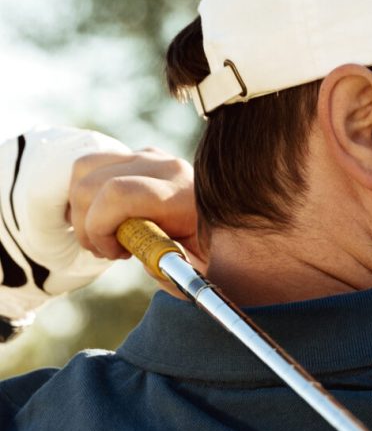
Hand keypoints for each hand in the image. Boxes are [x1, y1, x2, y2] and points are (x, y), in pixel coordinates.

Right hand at [68, 146, 203, 276]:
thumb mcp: (200, 274)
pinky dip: (85, 195)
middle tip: (108, 252)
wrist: (233, 227)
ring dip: (81, 208)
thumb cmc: (215, 255)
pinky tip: (105, 219)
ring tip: (104, 236)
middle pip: (91, 183)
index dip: (98, 227)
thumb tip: (147, 261)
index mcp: (181, 194)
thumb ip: (173, 273)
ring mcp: (148, 156)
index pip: (117, 193)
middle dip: (86, 225)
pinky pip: (92, 167)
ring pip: (84, 169)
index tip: (114, 254)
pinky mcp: (137, 156)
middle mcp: (163, 166)